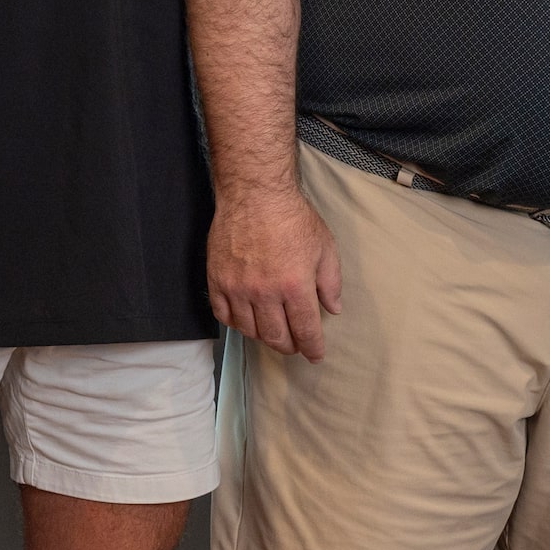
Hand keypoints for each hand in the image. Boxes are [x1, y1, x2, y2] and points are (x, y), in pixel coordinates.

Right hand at [209, 185, 341, 362]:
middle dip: (289, 346)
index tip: (315, 356)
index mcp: (295, 285)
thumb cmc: (293, 217)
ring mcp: (238, 288)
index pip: (305, 329)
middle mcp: (265, 292)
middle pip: (275, 336)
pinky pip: (224, 315)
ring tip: (272, 332)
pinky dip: (236, 323)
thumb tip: (333, 309)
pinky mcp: (217, 280)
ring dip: (263, 336)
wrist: (255, 194)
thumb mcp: (324, 247)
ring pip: (249, 330)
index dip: (312, 348)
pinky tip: (246, 319)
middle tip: (294, 345)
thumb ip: (330, 282)